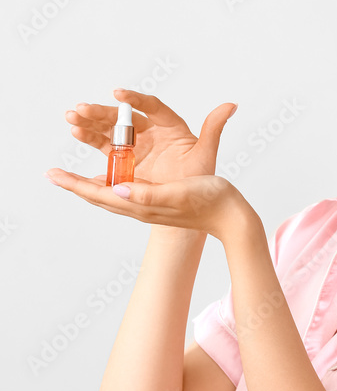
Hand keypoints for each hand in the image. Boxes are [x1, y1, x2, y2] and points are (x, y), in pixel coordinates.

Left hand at [42, 170, 259, 244]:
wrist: (229, 216)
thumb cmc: (209, 201)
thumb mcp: (177, 193)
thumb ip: (147, 193)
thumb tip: (117, 189)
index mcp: (142, 203)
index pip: (100, 193)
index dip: (75, 183)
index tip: (53, 175)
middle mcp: (140, 205)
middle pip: (98, 195)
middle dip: (74, 184)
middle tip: (53, 174)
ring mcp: (147, 204)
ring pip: (109, 193)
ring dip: (88, 183)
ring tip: (71, 175)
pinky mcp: (156, 199)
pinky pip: (123, 191)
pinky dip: (108, 182)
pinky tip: (106, 177)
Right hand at [61, 89, 236, 182]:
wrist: (192, 205)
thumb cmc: (201, 178)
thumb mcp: (206, 154)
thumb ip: (214, 129)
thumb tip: (231, 105)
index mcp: (171, 126)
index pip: (152, 106)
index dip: (136, 99)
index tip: (119, 95)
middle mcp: (152, 132)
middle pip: (124, 117)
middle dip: (102, 112)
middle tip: (82, 108)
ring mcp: (137, 146)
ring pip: (110, 131)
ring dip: (90, 124)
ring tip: (72, 119)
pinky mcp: (125, 160)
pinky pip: (105, 148)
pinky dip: (91, 141)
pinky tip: (76, 134)